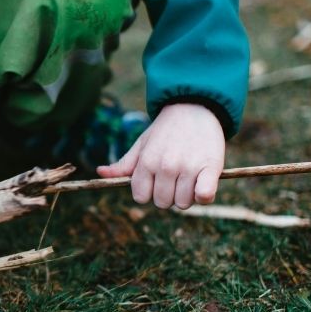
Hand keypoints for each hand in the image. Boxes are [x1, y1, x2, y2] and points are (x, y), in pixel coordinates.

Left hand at [96, 103, 224, 208]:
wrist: (194, 108)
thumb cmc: (165, 130)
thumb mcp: (142, 144)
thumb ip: (124, 164)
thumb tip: (100, 172)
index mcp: (146, 162)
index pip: (140, 197)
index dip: (148, 192)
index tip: (156, 181)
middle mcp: (165, 167)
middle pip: (162, 203)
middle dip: (167, 195)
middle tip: (175, 178)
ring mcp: (188, 168)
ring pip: (182, 203)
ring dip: (186, 196)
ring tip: (189, 178)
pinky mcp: (210, 168)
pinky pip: (204, 196)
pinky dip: (204, 195)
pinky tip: (203, 184)